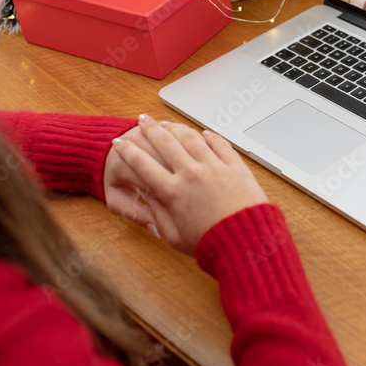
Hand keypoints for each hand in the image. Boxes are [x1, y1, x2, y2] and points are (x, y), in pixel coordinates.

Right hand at [111, 115, 268, 254]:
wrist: (246, 241)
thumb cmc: (212, 244)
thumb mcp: (175, 237)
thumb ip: (159, 216)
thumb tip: (150, 200)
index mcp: (173, 192)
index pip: (142, 164)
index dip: (127, 152)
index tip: (119, 144)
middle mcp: (191, 174)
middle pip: (164, 143)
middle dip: (149, 129)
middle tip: (142, 121)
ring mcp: (214, 167)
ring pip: (190, 138)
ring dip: (175, 127)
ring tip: (167, 123)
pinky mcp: (234, 166)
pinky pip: (219, 143)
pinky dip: (209, 136)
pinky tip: (203, 133)